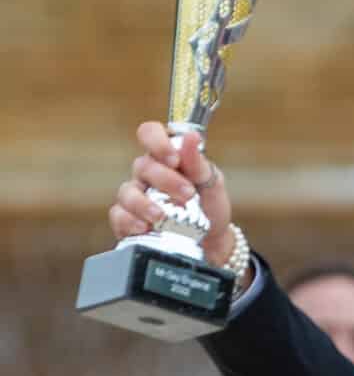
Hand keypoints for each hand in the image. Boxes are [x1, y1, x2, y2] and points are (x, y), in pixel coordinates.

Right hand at [111, 120, 236, 268]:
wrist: (211, 242)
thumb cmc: (209, 207)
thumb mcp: (212, 184)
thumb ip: (199, 163)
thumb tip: (191, 136)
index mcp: (165, 157)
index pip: (149, 133)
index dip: (157, 142)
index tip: (174, 160)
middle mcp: (146, 174)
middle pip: (142, 165)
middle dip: (165, 181)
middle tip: (188, 195)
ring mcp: (135, 196)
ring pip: (127, 192)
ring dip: (144, 204)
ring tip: (161, 216)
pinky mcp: (128, 220)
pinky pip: (119, 216)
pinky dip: (130, 222)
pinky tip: (145, 228)